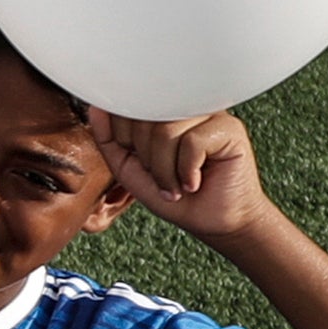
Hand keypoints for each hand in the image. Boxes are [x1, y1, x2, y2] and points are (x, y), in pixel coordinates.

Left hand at [85, 105, 266, 240]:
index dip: (127, 142)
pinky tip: (195, 181)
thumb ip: (109, 139)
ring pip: (166, 130)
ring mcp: (209, 115)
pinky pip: (193, 142)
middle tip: (164, 180)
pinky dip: (187, 171)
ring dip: (165, 170)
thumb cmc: (175, 196)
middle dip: (147, 161)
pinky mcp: (230, 129)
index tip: (145, 166)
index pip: (128, 107)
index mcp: (161, 111)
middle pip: (145, 118)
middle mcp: (185, 106)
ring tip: (178, 185)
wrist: (213, 222)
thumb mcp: (128, 169)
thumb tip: (97, 108)